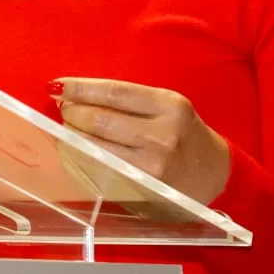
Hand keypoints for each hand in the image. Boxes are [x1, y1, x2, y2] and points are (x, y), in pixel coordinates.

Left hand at [51, 78, 231, 205]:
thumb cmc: (184, 135)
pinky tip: (76, 153)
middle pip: (101, 120)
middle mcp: (163, 135)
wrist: (215, 176)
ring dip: (73, 137)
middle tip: (63, 110)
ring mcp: (153, 164)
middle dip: (73, 113)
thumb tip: (76, 95)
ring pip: (96, 148)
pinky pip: (101, 172)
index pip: (114, 93)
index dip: (81, 88)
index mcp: (169, 105)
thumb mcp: (167, 108)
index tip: (58, 85)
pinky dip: (81, 160)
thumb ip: (128, 102)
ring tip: (68, 130)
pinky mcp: (144, 188)